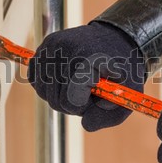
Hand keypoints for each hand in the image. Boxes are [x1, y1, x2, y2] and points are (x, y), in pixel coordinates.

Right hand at [28, 22, 144, 130]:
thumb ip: (107, 116)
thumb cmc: (123, 71)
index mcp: (89, 61)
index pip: (70, 101)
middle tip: (88, 90)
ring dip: (58, 94)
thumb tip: (85, 124)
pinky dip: (48, 84)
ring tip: (77, 83)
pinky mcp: (46, 44)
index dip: (82, 106)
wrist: (117, 38)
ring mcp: (54, 46)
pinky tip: (64, 78)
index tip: (93, 96)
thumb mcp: (126, 96)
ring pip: (42, 91)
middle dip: (71, 102)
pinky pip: (35, 78)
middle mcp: (67, 50)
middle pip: (55, 100)